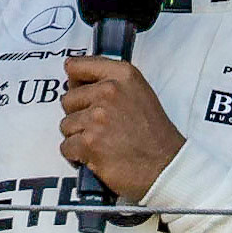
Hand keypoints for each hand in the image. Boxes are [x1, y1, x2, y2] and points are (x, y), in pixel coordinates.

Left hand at [58, 57, 185, 200]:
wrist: (165, 165)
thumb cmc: (154, 133)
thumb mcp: (139, 92)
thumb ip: (111, 83)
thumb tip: (78, 82)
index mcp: (122, 75)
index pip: (76, 66)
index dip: (75, 83)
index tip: (81, 92)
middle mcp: (109, 91)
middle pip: (68, 99)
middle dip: (78, 115)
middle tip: (100, 126)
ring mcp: (98, 117)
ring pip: (66, 125)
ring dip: (79, 137)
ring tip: (102, 142)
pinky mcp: (89, 143)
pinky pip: (66, 147)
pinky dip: (77, 155)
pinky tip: (97, 155)